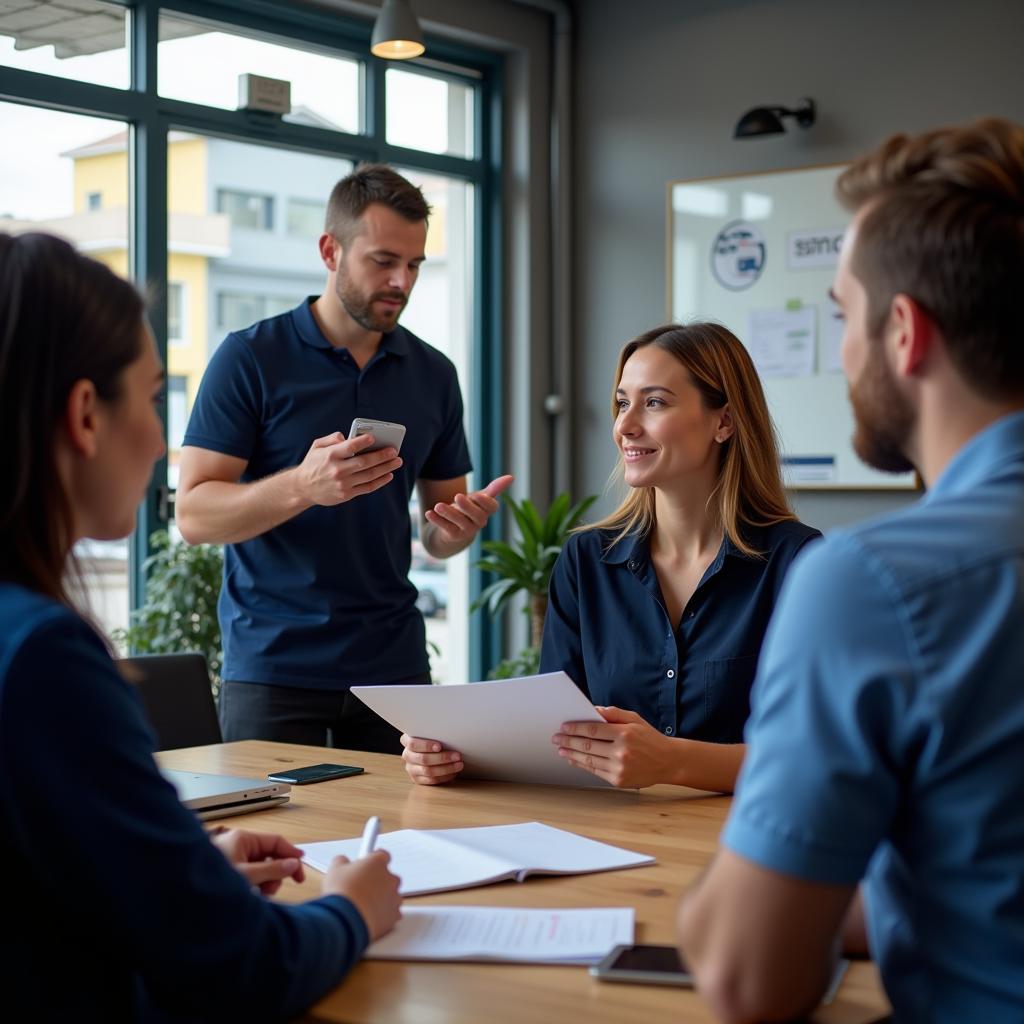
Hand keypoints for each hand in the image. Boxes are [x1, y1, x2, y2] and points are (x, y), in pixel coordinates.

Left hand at [211, 828, 305, 895]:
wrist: (179, 897)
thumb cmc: (207, 881)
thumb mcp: (247, 876)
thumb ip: (273, 870)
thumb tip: (293, 865)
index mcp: (242, 839)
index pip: (275, 841)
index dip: (291, 853)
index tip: (301, 867)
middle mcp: (237, 846)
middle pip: (269, 857)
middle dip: (273, 875)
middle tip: (270, 890)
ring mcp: (232, 859)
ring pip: (260, 869)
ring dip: (263, 884)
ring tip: (254, 895)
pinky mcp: (227, 873)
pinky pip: (250, 877)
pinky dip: (253, 887)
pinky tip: (247, 897)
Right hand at [296, 431, 402, 507]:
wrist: (303, 488)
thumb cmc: (312, 464)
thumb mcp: (316, 447)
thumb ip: (331, 439)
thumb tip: (346, 437)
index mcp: (330, 455)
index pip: (349, 447)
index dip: (362, 442)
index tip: (374, 438)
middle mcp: (337, 470)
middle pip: (364, 462)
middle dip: (382, 456)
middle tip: (394, 451)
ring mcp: (343, 483)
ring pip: (369, 475)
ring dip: (385, 468)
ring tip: (397, 461)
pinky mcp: (346, 494)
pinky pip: (367, 487)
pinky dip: (380, 481)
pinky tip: (388, 474)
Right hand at [322, 850, 401, 940]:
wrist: (346, 919)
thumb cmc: (342, 893)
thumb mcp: (335, 869)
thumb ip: (342, 861)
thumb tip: (342, 862)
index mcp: (378, 862)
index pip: (383, 855)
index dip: (374, 861)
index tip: (368, 866)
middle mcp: (390, 877)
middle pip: (389, 876)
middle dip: (379, 882)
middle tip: (363, 888)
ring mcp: (394, 897)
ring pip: (392, 895)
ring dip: (382, 898)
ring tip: (364, 905)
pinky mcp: (394, 915)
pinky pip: (392, 912)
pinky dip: (384, 914)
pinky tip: (370, 916)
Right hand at [400, 733, 463, 785]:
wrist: (431, 749)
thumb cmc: (433, 738)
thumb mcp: (431, 732)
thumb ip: (435, 732)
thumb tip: (451, 730)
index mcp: (407, 741)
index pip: (413, 744)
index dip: (426, 746)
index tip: (440, 746)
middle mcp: (407, 755)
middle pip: (423, 759)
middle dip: (442, 758)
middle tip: (457, 756)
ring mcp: (411, 768)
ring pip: (428, 771)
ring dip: (446, 768)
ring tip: (459, 764)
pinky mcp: (417, 779)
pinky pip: (431, 780)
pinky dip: (444, 777)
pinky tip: (453, 773)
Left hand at [423, 474, 513, 545]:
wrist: (452, 529)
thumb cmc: (469, 509)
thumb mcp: (480, 498)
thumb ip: (494, 489)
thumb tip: (511, 477)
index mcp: (487, 511)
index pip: (492, 508)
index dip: (485, 502)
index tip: (478, 494)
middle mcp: (479, 522)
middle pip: (477, 516)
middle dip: (468, 507)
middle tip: (458, 496)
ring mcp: (466, 530)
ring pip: (460, 522)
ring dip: (449, 513)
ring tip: (437, 505)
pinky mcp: (453, 536)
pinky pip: (445, 528)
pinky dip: (437, 520)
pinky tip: (428, 513)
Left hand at [552, 706, 675, 787]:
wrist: (668, 762)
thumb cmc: (650, 738)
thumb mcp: (635, 719)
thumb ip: (613, 713)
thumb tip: (593, 709)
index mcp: (625, 734)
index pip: (593, 729)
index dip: (576, 728)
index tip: (564, 726)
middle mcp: (621, 752)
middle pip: (587, 745)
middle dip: (569, 741)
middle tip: (556, 738)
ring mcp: (620, 768)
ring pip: (588, 760)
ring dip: (571, 754)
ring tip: (561, 750)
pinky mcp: (619, 781)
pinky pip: (595, 771)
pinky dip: (582, 765)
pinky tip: (574, 760)